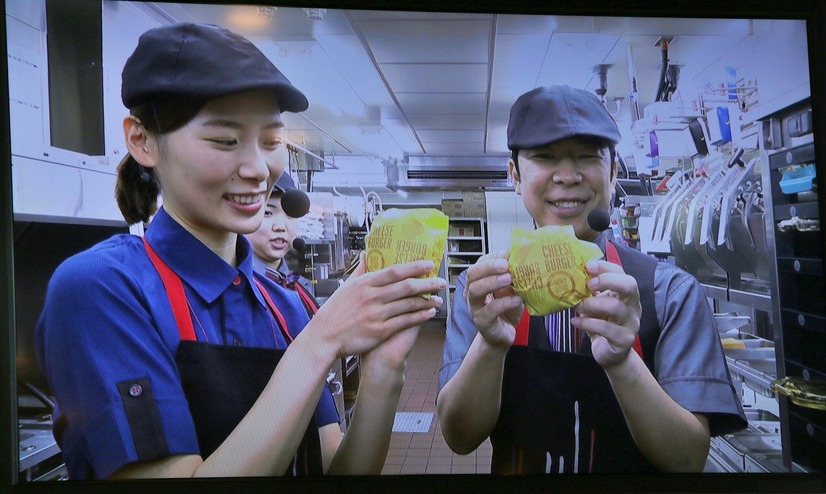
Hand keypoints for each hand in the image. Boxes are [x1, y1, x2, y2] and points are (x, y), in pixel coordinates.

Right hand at [311, 252, 444, 357]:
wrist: (324, 337)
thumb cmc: (334, 312)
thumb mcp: (346, 287)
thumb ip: (360, 270)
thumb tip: (367, 254)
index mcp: (364, 284)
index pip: (394, 271)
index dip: (414, 267)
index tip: (429, 264)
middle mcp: (372, 297)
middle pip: (406, 287)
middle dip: (427, 283)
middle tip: (441, 281)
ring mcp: (377, 314)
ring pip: (408, 304)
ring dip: (426, 301)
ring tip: (438, 298)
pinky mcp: (380, 331)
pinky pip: (405, 322)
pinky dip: (419, 317)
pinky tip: (429, 314)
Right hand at [465, 251, 522, 350]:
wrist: (503, 334)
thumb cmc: (506, 309)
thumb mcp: (511, 289)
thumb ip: (512, 277)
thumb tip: (522, 259)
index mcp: (478, 282)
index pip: (479, 264)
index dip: (491, 257)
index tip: (507, 253)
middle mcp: (472, 292)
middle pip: (472, 274)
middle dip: (488, 267)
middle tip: (506, 265)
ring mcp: (475, 307)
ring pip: (475, 290)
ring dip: (492, 282)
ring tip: (509, 279)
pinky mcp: (482, 322)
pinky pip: (490, 310)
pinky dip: (504, 303)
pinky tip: (517, 299)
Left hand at [571, 260, 641, 367]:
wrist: (610, 353)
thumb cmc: (602, 324)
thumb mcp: (597, 305)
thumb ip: (590, 292)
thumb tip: (572, 276)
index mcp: (627, 294)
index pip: (622, 273)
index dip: (606, 267)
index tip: (588, 266)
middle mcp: (633, 306)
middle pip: (629, 285)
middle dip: (607, 280)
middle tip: (588, 284)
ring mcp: (631, 323)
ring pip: (615, 307)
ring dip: (592, 304)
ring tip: (577, 306)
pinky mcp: (624, 339)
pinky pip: (605, 328)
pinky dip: (587, 323)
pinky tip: (576, 321)